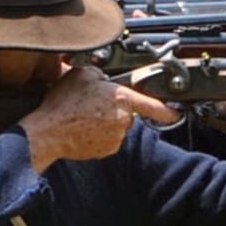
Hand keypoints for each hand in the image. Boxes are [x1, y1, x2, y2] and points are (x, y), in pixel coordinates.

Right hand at [21, 66, 173, 168]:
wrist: (49, 132)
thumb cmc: (63, 104)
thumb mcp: (82, 75)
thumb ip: (100, 76)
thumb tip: (103, 80)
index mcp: (121, 99)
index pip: (151, 105)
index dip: (167, 110)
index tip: (176, 113)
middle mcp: (122, 120)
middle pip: (127, 113)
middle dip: (113, 109)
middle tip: (92, 105)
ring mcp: (115, 138)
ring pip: (116, 127)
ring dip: (104, 122)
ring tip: (83, 117)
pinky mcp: (105, 150)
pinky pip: (107, 140)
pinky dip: (97, 135)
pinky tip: (82, 129)